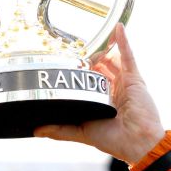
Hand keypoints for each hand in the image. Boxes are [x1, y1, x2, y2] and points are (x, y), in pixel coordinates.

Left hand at [34, 24, 164, 163]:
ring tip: (90, 41)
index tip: (66, 65)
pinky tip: (117, 28)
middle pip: (99, 67)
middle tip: (76, 52)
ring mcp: (124, 82)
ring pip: (111, 59)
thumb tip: (35, 130)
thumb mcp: (81, 132)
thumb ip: (59, 130)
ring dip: (102, 49)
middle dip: (88, 60)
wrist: (136, 142)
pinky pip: (128, 55)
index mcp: (102, 101)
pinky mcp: (134, 78)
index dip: (79, 73)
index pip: (88, 81)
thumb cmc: (113, 140)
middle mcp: (113, 90)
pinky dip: (123, 41)